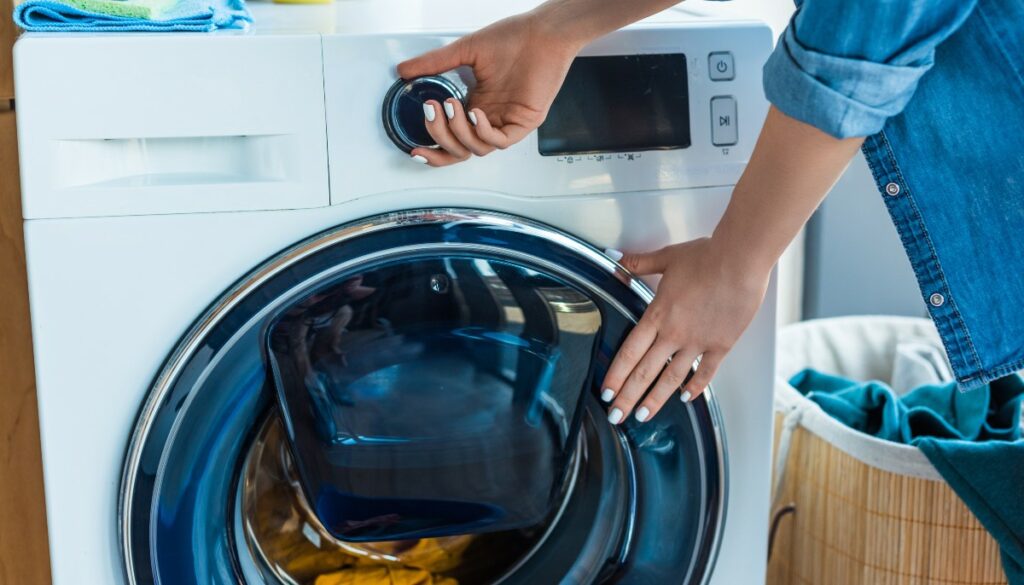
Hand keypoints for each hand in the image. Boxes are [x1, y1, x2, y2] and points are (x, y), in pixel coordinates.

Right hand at [397, 10, 581, 165]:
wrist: (542, 33)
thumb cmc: (512, 39)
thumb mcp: (465, 52)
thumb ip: (434, 63)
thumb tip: (405, 70)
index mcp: (476, 106)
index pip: (452, 140)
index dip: (434, 149)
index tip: (415, 148)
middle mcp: (490, 118)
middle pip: (460, 150)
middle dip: (441, 137)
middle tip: (432, 112)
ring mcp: (507, 122)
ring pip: (477, 148)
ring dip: (460, 131)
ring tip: (452, 107)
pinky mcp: (524, 123)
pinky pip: (500, 141)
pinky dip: (483, 132)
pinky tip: (475, 114)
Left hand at [602, 238, 770, 423]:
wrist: (740, 261)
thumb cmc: (706, 257)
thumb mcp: (666, 258)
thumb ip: (638, 263)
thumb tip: (614, 260)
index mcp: (657, 314)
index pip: (629, 352)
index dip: (615, 375)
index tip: (606, 392)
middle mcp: (674, 333)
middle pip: (644, 372)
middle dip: (627, 398)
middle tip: (616, 416)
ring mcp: (698, 342)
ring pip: (671, 378)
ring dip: (655, 400)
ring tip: (642, 416)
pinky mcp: (721, 345)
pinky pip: (705, 372)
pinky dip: (695, 387)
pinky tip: (685, 398)